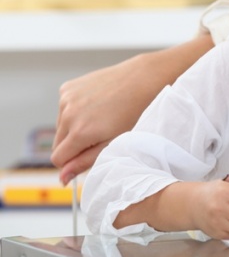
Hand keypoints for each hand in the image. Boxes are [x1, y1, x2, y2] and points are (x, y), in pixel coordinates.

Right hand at [51, 35, 213, 184]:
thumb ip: (86, 161)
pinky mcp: (67, 87)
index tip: (85, 158)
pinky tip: (96, 105)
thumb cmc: (135, 113)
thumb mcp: (115, 142)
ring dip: (74, 127)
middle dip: (73, 145)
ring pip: (60, 125)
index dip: (71, 163)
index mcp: (80, 132)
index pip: (58, 159)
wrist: (143, 79)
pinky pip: (64, 108)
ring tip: (101, 119)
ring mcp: (66, 99)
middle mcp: (68, 114)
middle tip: (99, 136)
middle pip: (58, 143)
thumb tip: (63, 177)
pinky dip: (74, 110)